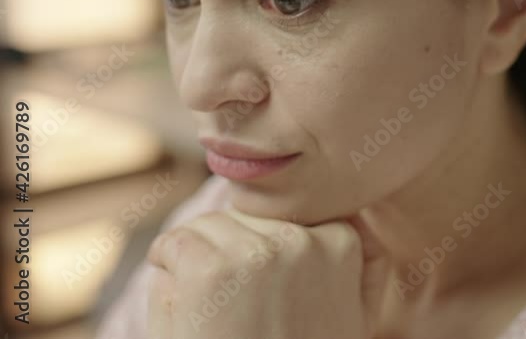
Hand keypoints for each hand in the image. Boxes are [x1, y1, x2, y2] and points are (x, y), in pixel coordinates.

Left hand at [147, 210, 386, 338]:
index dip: (269, 254)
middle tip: (242, 310)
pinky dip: (166, 271)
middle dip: (234, 250)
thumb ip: (356, 263)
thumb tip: (348, 225)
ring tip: (218, 312)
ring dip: (200, 258)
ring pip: (208, 225)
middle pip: (246, 215)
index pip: (288, 214)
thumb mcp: (352, 312)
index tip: (273, 295)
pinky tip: (190, 308)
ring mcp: (259, 250)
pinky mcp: (211, 267)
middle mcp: (305, 238)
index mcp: (344, 241)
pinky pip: (173, 244)